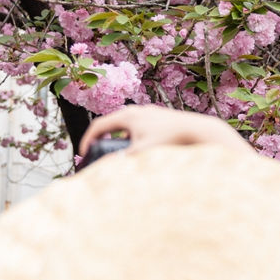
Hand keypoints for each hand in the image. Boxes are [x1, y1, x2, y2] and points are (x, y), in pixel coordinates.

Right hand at [79, 105, 253, 156]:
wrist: (196, 130)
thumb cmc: (170, 140)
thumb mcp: (143, 152)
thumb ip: (123, 160)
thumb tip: (103, 169)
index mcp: (128, 116)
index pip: (99, 125)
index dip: (88, 139)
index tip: (83, 153)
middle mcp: (136, 110)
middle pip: (110, 123)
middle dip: (100, 138)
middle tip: (95, 151)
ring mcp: (148, 112)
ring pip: (125, 124)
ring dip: (116, 136)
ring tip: (114, 151)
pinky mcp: (158, 117)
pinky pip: (137, 125)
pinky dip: (130, 135)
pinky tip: (137, 147)